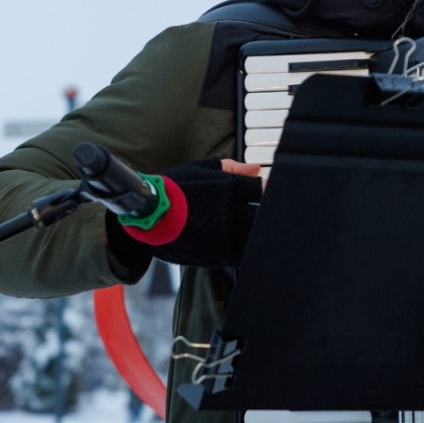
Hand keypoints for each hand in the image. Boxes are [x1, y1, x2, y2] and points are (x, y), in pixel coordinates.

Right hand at [105, 159, 262, 267]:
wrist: (148, 216)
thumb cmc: (172, 188)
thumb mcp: (200, 169)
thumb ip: (230, 168)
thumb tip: (256, 167)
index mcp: (226, 187)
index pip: (260, 189)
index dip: (269, 191)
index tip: (272, 193)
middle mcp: (228, 210)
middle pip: (262, 214)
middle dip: (270, 215)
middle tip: (275, 216)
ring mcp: (223, 233)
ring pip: (255, 236)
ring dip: (262, 234)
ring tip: (266, 234)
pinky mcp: (216, 252)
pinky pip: (242, 255)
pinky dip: (251, 253)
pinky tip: (253, 249)